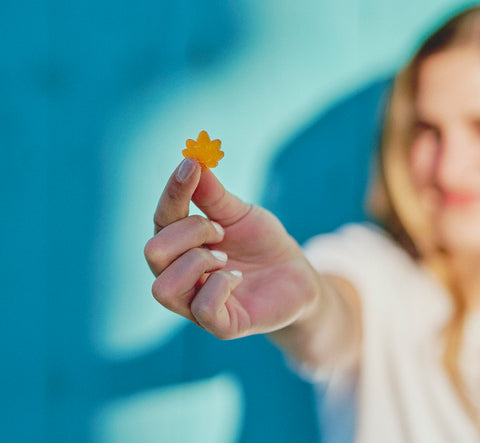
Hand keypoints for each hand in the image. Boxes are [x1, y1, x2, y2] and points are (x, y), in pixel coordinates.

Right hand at [144, 159, 320, 338]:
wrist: (296, 275)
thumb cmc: (262, 243)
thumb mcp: (240, 214)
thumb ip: (213, 195)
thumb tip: (192, 161)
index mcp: (181, 247)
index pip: (162, 220)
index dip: (174, 192)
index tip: (191, 165)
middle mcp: (180, 276)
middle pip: (154, 253)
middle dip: (189, 231)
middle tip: (221, 230)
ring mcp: (196, 304)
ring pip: (164, 287)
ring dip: (197, 261)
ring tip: (226, 257)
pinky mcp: (222, 325)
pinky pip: (203, 309)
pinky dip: (220, 286)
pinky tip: (237, 277)